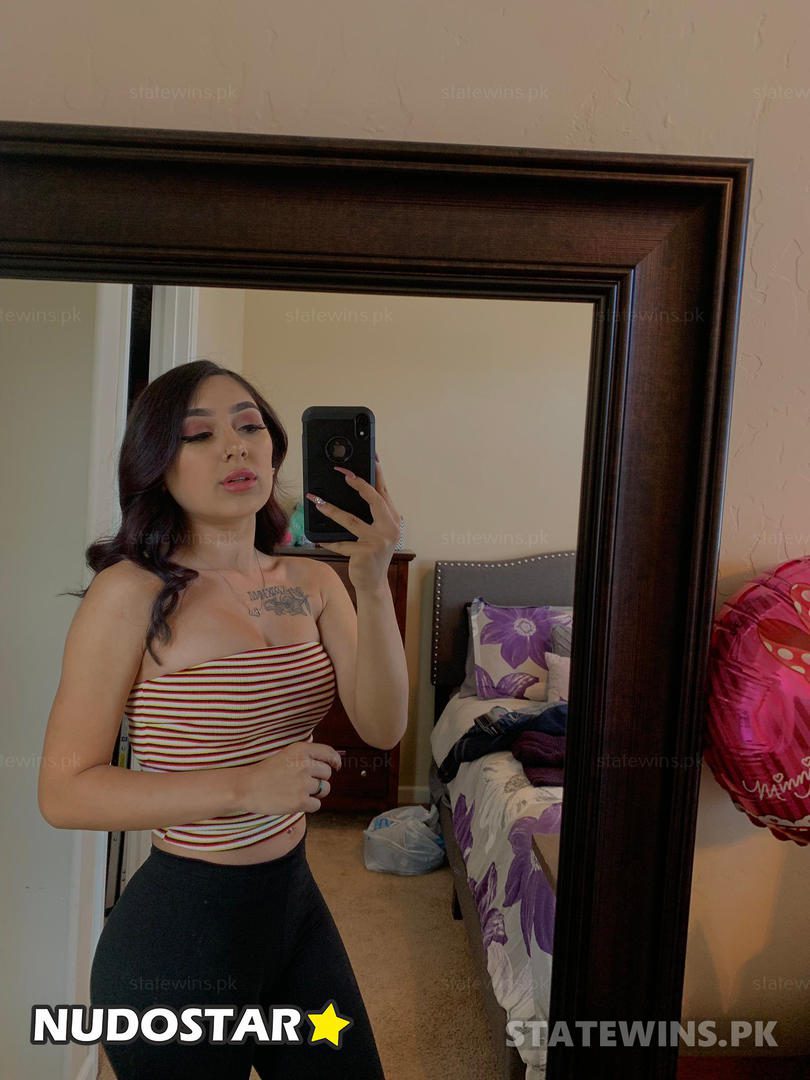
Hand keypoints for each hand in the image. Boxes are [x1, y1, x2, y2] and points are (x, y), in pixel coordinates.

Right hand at [236, 741, 341, 815]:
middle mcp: (304, 764)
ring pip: (325, 789)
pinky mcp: (300, 801)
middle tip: (303, 783)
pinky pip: (317, 804)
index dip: (335, 761)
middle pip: (327, 773)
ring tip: (299, 792)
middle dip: (320, 779)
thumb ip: (307, 756)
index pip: (329, 753)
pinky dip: (309, 805)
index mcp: (301, 750)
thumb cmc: (266, 772)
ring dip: (316, 792)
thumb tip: (330, 762)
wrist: (247, 787)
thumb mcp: (286, 754)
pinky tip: (296, 801)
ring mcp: (303, 783)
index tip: (336, 766)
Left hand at [305, 453, 400, 593]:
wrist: (374, 583)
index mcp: (393, 519)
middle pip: (375, 500)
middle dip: (358, 484)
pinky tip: (317, 538)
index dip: (377, 474)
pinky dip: (328, 541)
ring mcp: (378, 541)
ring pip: (352, 520)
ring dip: (332, 510)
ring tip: (317, 501)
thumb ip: (371, 514)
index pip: (384, 492)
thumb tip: (354, 490)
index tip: (370, 458)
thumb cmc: (372, 555)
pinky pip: (341, 543)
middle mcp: (390, 528)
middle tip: (343, 472)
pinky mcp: (365, 552)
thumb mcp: (377, 532)